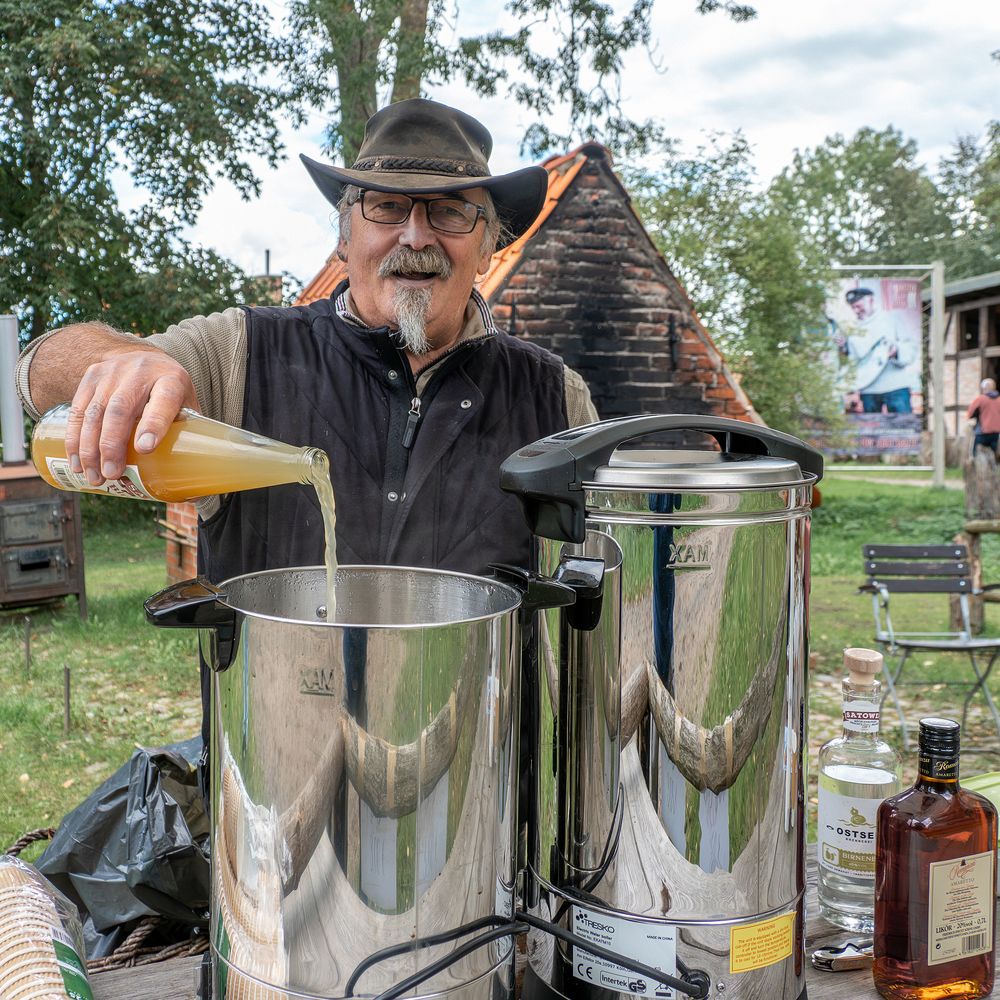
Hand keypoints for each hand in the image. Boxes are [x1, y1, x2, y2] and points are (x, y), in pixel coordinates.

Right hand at [66, 350, 197, 485]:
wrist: (144, 358)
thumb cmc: (170, 392)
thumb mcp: (186, 405)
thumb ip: (189, 436)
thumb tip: (191, 488)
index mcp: (171, 380)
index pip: (163, 400)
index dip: (153, 424)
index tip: (144, 449)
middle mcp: (140, 372)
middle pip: (121, 408)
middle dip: (112, 444)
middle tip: (111, 473)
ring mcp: (112, 372)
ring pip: (95, 410)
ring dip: (89, 447)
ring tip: (93, 476)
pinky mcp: (90, 377)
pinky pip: (77, 410)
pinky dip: (74, 438)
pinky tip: (77, 461)